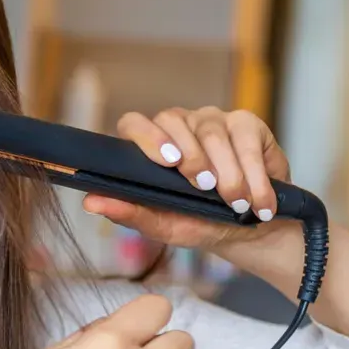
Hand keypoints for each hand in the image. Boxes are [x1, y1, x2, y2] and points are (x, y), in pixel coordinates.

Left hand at [83, 107, 295, 261]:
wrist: (252, 230)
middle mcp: (180, 127)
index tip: (167, 162)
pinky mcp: (247, 124)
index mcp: (152, 148)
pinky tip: (258, 200)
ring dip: (227, 173)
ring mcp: (213, 121)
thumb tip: (90, 202)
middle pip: (174, 119)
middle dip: (191, 156)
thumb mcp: (166, 225)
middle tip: (206, 188)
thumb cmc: (202, 223)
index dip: (147, 137)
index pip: (134, 124)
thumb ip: (130, 213)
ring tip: (237, 204)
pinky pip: (246, 140)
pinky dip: (254, 174)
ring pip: (213, 132)